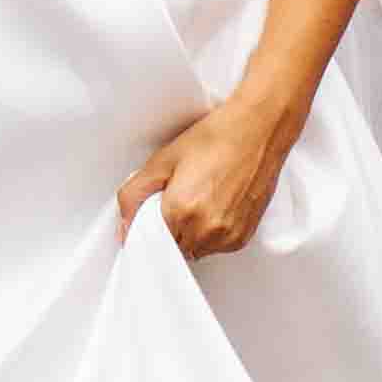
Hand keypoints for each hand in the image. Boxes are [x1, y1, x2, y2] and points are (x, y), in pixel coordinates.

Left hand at [115, 96, 297, 259]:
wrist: (258, 130)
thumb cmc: (215, 138)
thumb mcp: (162, 160)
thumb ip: (133, 196)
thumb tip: (124, 228)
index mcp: (180, 212)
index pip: (151, 242)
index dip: (150, 227)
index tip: (154, 213)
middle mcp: (205, 231)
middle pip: (173, 249)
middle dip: (170, 231)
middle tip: (178, 200)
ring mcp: (227, 237)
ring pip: (195, 251)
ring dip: (190, 235)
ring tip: (199, 200)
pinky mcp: (243, 237)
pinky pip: (217, 248)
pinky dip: (211, 234)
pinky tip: (215, 205)